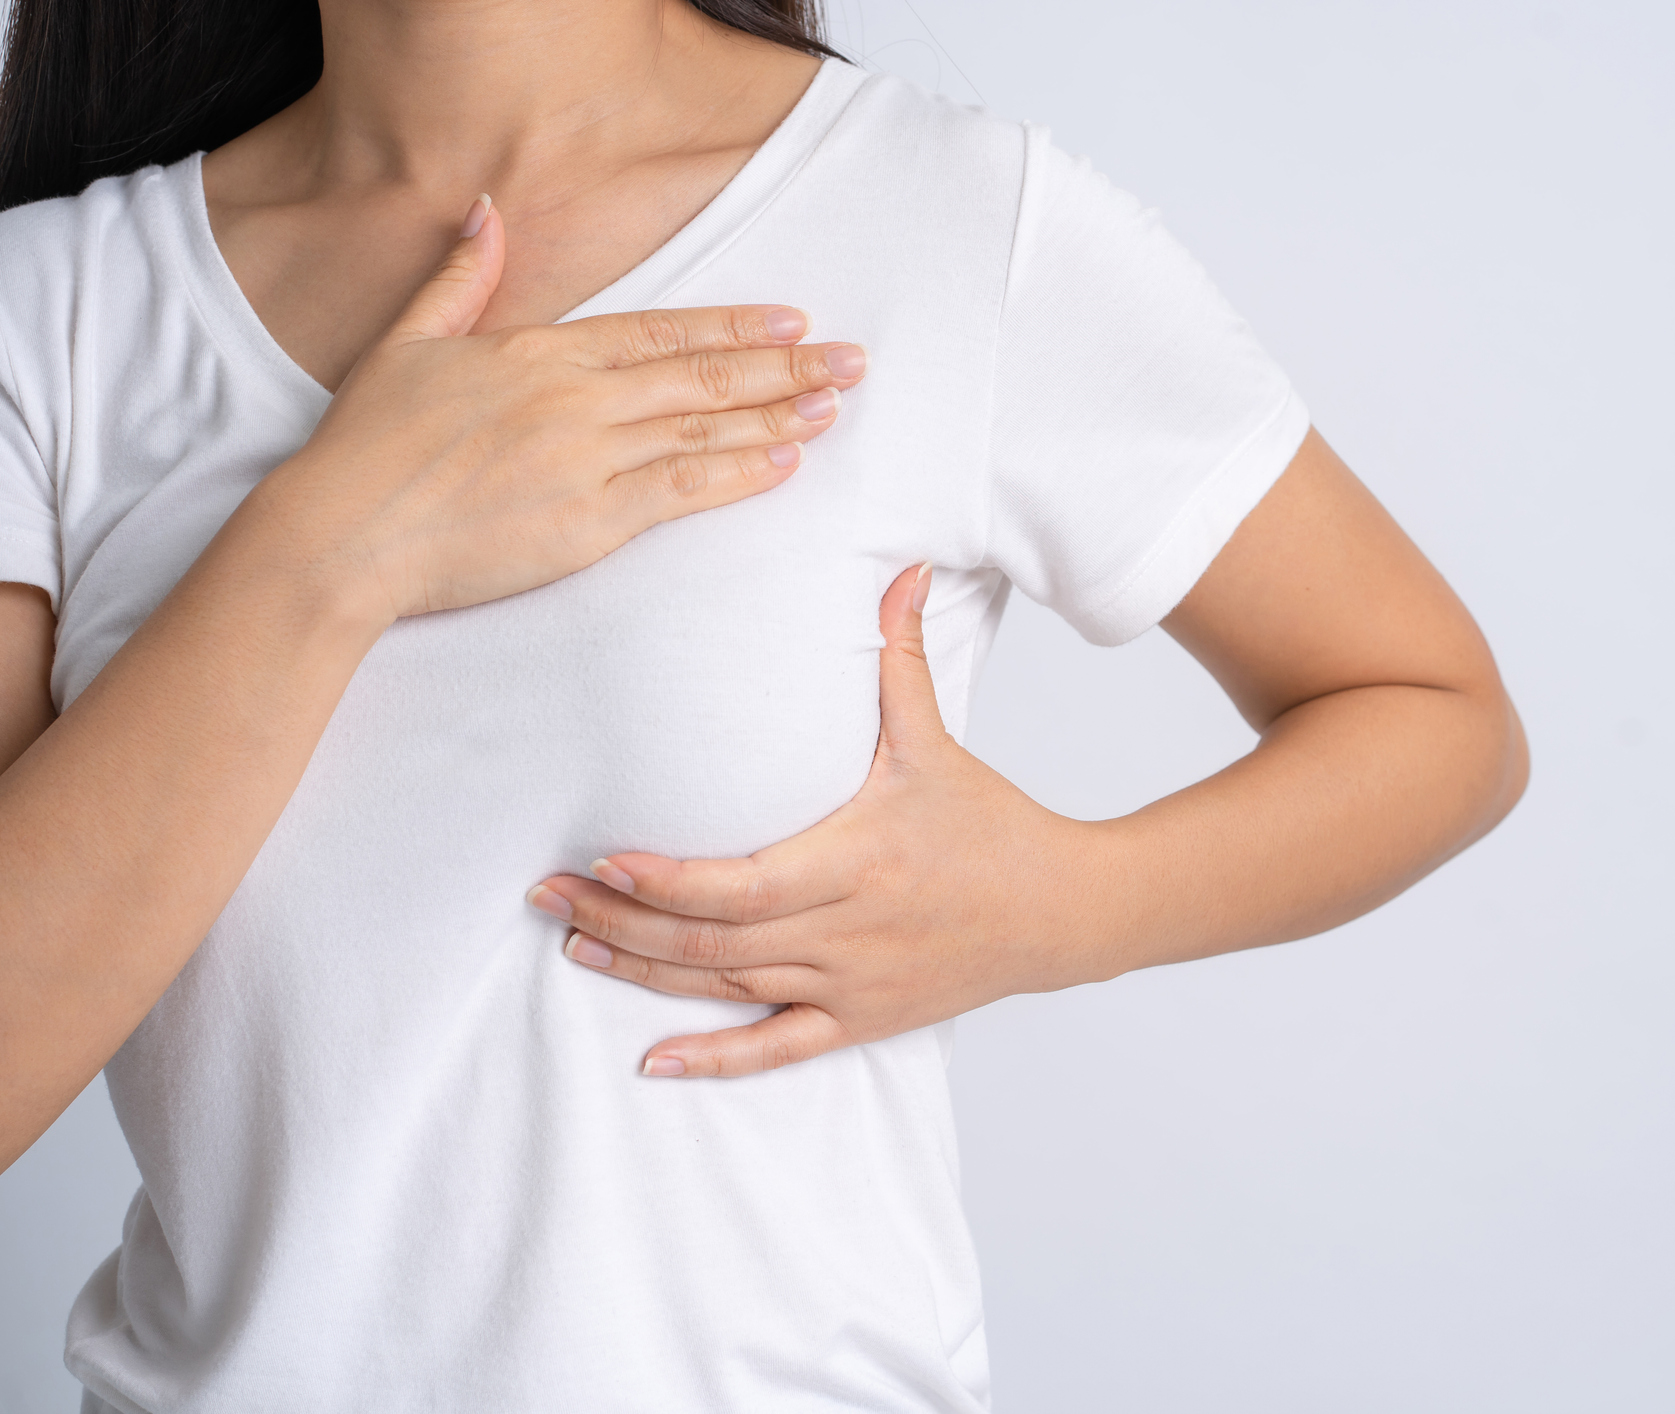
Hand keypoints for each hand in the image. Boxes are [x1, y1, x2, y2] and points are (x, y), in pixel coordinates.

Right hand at [243, 195, 865, 622]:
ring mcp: (588, 459)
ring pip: (704, 429)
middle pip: (701, 375)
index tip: (790, 319)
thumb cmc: (367, 446)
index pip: (659, 332)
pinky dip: (738, 474)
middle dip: (784, 367)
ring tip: (833, 407)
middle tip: (850, 361)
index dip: (732, 325)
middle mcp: (576, 399)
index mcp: (539, 353)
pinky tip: (784, 463)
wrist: (343, 533)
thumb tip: (485, 210)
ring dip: (777, 416)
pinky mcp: (591, 521)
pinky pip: (683, 490)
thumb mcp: (407, 341)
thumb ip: (461, 278)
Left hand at [527, 564, 1115, 1076]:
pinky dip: (716, 1063)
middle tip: (547, 894)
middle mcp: (847, 930)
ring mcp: (851, 984)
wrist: (1062, 912)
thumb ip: (902, 659)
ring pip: (729, 988)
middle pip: (714, 939)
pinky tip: (656, 1062)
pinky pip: (778, 1052)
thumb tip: (903, 567)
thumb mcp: (938, 742)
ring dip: (645, 972)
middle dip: (622, 920)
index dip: (665, 880)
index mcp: (859, 859)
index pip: (743, 883)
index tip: (603, 857)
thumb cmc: (992, 823)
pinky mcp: (862, 1020)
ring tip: (574, 943)